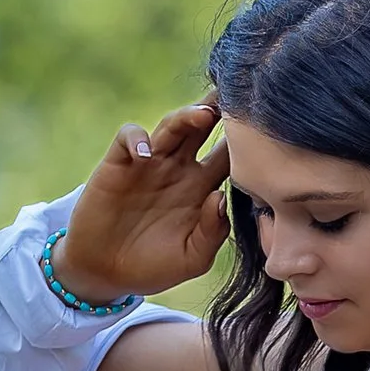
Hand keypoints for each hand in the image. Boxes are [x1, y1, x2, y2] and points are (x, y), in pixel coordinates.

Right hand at [52, 98, 231, 302]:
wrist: (105, 273)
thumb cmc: (152, 267)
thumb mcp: (191, 259)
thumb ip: (212, 233)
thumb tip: (220, 198)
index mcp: (202, 188)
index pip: (229, 154)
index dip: (244, 141)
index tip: (264, 132)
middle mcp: (179, 168)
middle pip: (204, 128)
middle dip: (221, 109)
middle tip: (238, 97)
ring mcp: (149, 163)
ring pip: (172, 126)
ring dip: (187, 116)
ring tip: (204, 114)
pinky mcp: (118, 164)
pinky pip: (128, 137)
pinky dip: (136, 138)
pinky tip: (144, 154)